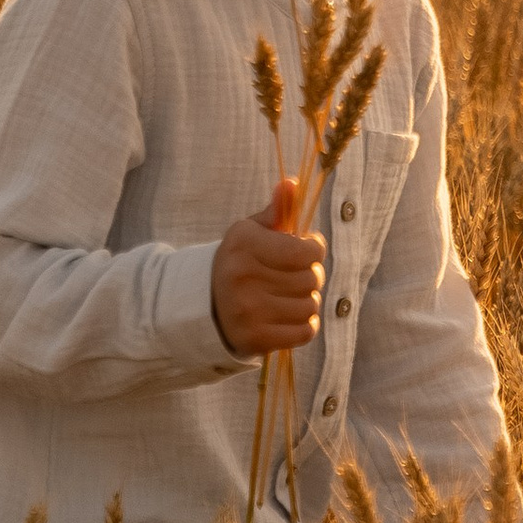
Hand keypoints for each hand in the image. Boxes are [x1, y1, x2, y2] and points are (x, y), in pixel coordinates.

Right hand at [213, 180, 323, 359]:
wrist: (207, 305)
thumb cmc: (240, 262)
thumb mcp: (251, 232)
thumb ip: (276, 210)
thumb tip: (292, 184)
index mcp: (244, 244)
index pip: (307, 252)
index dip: (315, 250)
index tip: (306, 249)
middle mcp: (243, 276)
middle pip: (312, 279)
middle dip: (310, 276)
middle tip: (295, 275)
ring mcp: (247, 310)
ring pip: (311, 305)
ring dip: (307, 301)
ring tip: (290, 296)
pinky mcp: (255, 338)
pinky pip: (306, 332)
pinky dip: (305, 325)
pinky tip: (290, 316)